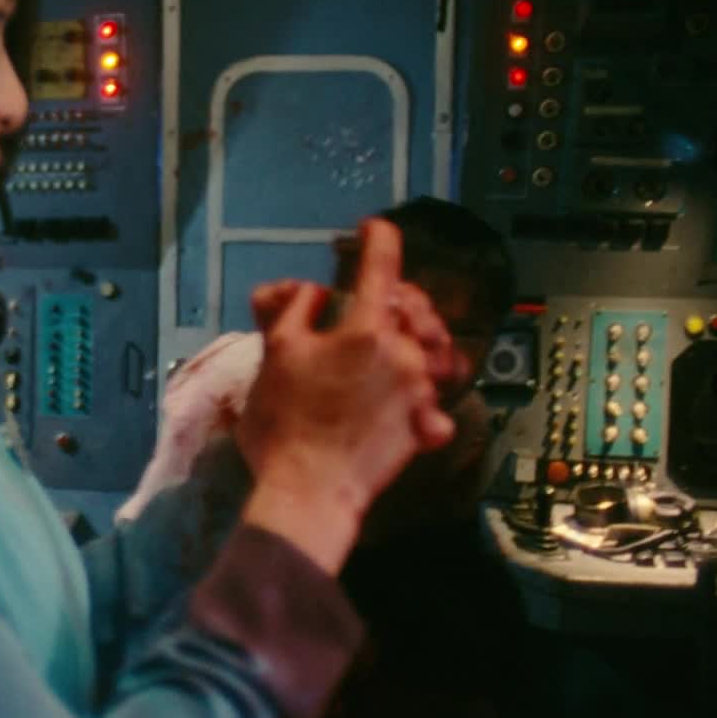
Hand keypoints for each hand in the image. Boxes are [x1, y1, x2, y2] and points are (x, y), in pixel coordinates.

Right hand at [233, 220, 461, 572]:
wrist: (308, 490)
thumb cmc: (284, 422)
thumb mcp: (276, 354)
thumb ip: (296, 311)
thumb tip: (317, 292)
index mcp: (367, 330)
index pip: (380, 268)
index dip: (378, 240)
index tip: (374, 227)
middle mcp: (404, 355)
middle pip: (414, 308)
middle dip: (398, 293)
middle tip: (377, 295)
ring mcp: (420, 393)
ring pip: (434, 350)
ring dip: (419, 338)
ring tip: (402, 339)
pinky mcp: (425, 429)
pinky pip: (439, 403)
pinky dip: (431, 397)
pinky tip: (418, 400)